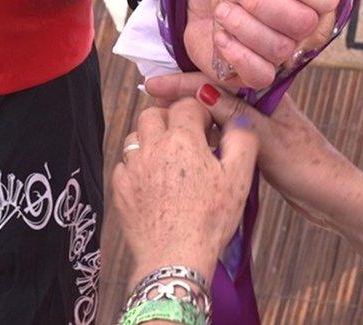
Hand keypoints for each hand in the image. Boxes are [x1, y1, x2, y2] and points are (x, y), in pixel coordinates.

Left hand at [112, 99, 257, 286]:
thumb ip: (242, 140)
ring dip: (152, 140)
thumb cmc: (210, 219)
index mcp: (182, 140)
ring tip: (170, 159)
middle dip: (170, 119)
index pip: (186, 104)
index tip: (209, 129)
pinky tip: (155, 181)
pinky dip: (138, 165)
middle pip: (153, 113)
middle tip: (188, 138)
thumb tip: (239, 119)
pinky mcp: (120, 190)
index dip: (200, 112)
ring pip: (136, 136)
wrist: (176, 257)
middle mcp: (151, 148)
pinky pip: (124, 165)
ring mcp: (131, 169)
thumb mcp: (239, 177)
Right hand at [144, 77, 357, 230]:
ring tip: (161, 115)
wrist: (332, 194)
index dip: (181, 81)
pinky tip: (189, 136)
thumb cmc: (304, 165)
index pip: (216, 79)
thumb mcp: (265, 138)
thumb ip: (233, 114)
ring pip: (218, 109)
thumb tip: (197, 89)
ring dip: (192, 110)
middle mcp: (262, 102)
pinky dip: (206, 129)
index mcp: (267, 92)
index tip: (151, 84)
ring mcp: (261, 121)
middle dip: (182, 92)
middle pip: (215, 89)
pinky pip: (225, 128)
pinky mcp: (259, 140)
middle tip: (149, 97)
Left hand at [184, 0, 340, 89]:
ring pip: (280, 50)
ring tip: (223, 11)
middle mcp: (304, 21)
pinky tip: (222, 37)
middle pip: (302, 24)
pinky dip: (240, 58)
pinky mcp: (257, 67)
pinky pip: (261, 76)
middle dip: (267, 6)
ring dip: (247, 29)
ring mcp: (283, 46)